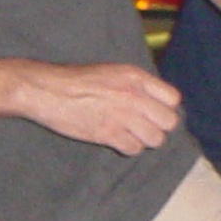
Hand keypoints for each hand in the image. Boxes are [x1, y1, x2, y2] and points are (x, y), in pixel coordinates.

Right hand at [12, 61, 183, 154]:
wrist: (47, 90)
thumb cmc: (78, 80)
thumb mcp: (113, 71)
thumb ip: (137, 85)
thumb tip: (156, 101)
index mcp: (135, 77)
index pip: (173, 99)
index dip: (165, 108)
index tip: (153, 111)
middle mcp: (133, 96)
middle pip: (168, 122)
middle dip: (158, 126)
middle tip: (143, 126)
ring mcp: (122, 116)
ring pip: (155, 139)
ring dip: (144, 139)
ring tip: (130, 134)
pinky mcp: (107, 134)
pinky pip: (134, 149)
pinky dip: (128, 148)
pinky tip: (117, 140)